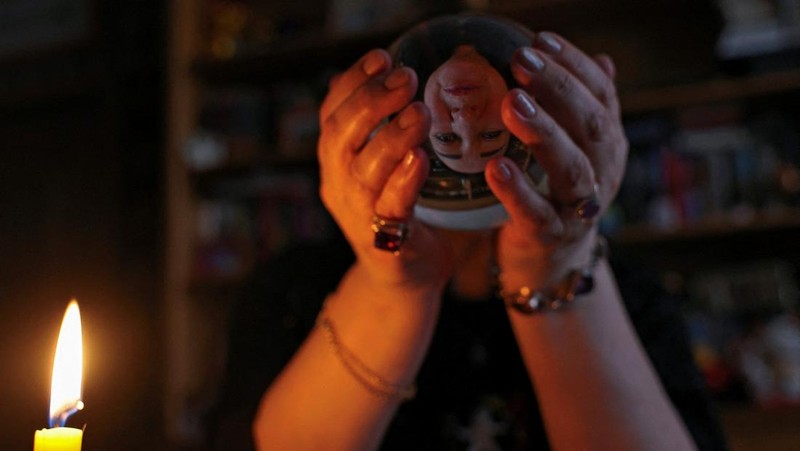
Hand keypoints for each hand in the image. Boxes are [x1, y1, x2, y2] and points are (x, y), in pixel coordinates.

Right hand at [318, 49, 450, 291]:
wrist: (404, 282)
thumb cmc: (400, 214)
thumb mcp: (385, 169)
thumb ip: (385, 132)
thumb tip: (399, 81)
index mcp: (335, 163)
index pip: (332, 113)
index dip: (352, 82)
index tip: (382, 57)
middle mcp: (338, 185)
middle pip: (340, 134)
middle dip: (372, 101)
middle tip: (407, 78)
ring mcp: (356, 215)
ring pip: (363, 169)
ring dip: (391, 136)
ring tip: (420, 111)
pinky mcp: (383, 242)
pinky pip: (390, 206)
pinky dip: (404, 180)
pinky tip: (420, 157)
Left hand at [486, 32, 627, 289]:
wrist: (551, 259)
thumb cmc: (554, 192)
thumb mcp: (573, 149)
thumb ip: (582, 109)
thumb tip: (601, 59)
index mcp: (607, 144)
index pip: (601, 96)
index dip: (574, 66)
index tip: (541, 40)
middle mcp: (603, 172)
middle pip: (592, 126)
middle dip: (558, 89)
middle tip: (521, 61)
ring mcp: (580, 208)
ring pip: (572, 169)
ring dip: (543, 133)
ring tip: (512, 105)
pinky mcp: (551, 236)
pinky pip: (537, 213)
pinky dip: (518, 190)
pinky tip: (496, 167)